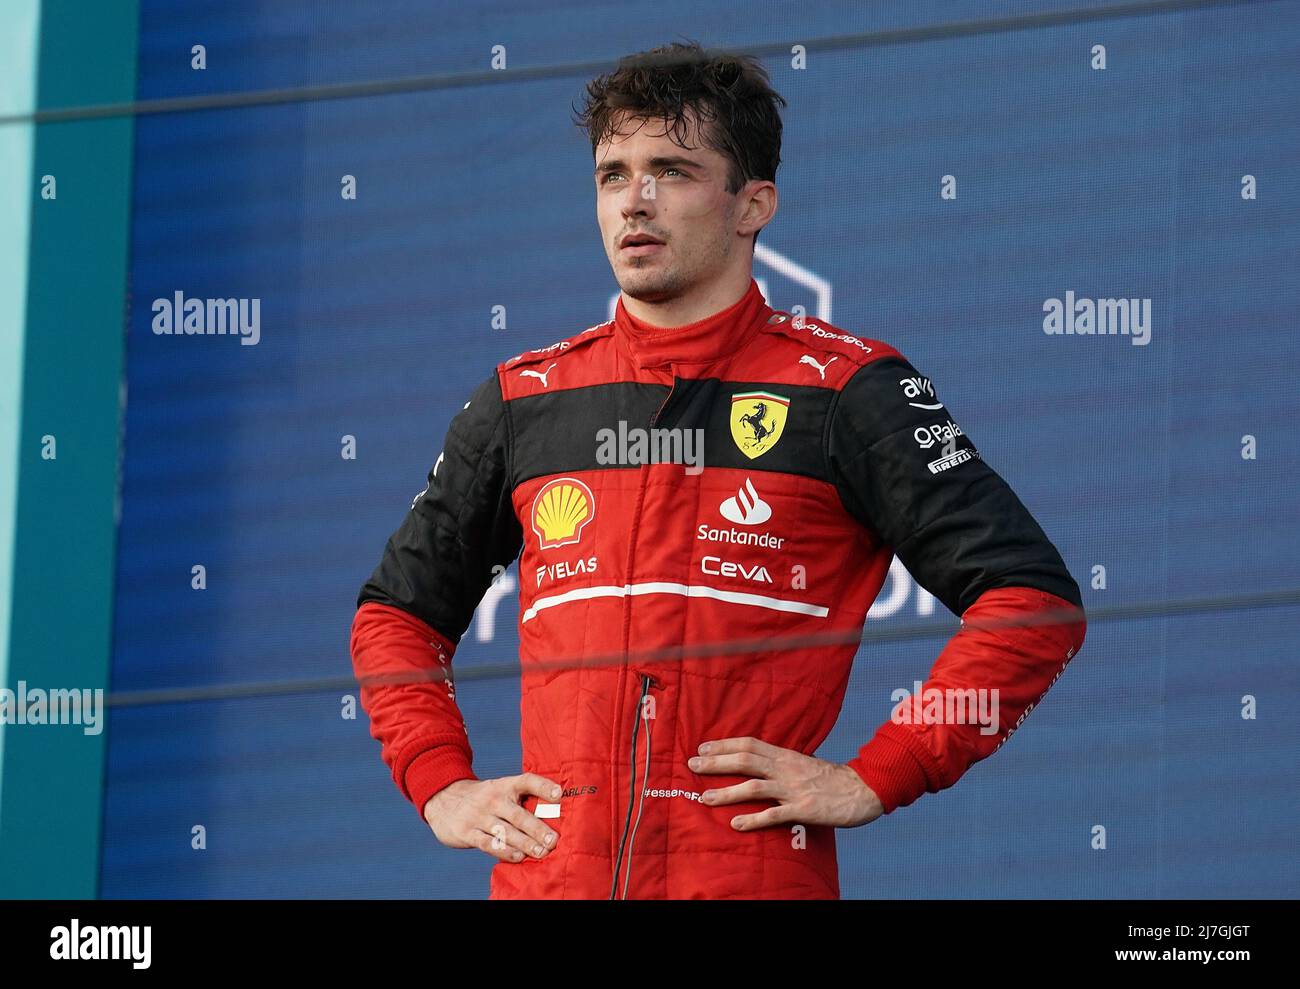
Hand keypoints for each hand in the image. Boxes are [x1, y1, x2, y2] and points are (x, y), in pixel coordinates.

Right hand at [422, 774, 561, 862]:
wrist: (443, 799)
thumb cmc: (483, 799)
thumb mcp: (499, 790)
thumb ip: (520, 799)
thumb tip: (553, 814)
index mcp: (504, 785)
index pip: (526, 781)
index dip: (543, 786)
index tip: (559, 794)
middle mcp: (492, 799)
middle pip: (518, 814)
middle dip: (537, 828)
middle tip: (554, 840)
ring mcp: (478, 816)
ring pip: (505, 832)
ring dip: (525, 843)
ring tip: (541, 852)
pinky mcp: (467, 832)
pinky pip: (488, 844)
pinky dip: (504, 851)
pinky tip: (518, 857)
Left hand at [687, 736, 884, 829]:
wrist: (864, 789)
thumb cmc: (831, 778)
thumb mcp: (803, 763)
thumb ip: (780, 762)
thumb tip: (756, 763)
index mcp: (786, 755)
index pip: (750, 744)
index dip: (724, 744)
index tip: (703, 747)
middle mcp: (786, 768)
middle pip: (745, 761)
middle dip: (716, 763)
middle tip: (692, 765)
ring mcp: (794, 789)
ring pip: (754, 787)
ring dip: (726, 792)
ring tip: (704, 798)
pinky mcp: (803, 809)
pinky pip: (774, 815)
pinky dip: (753, 819)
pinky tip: (735, 824)